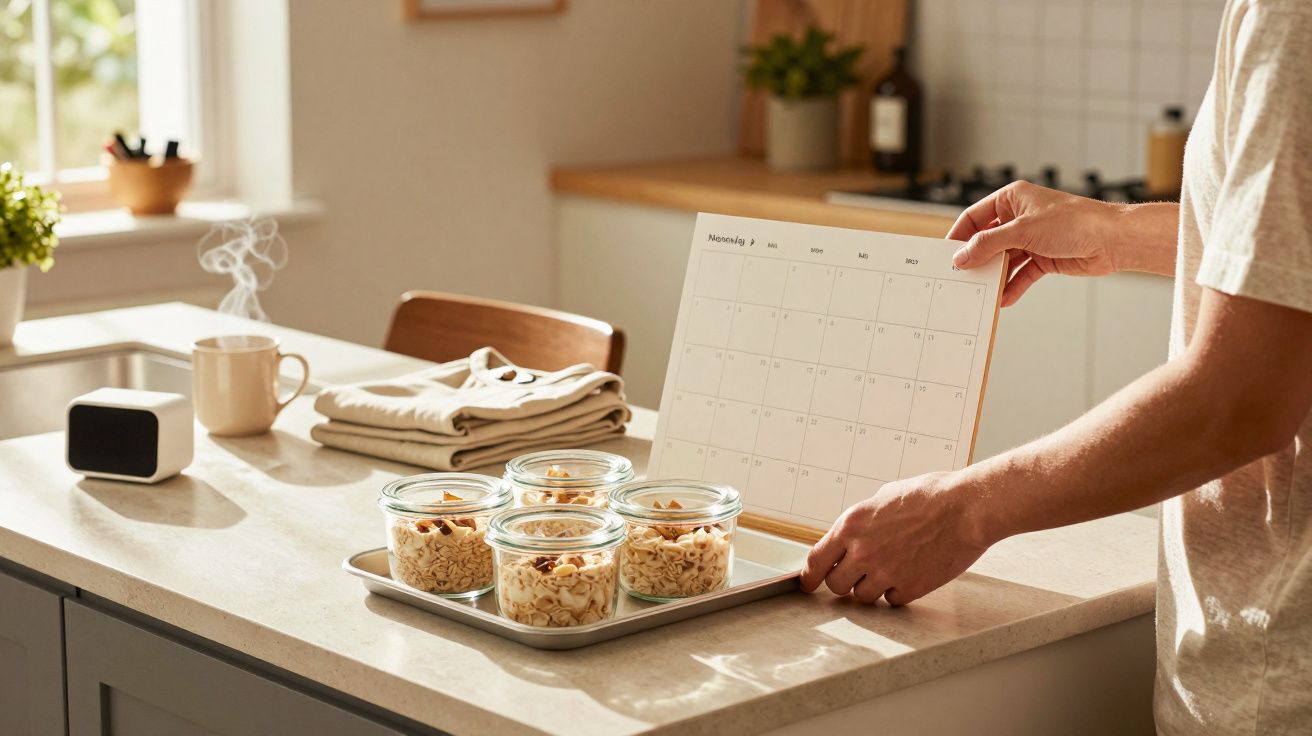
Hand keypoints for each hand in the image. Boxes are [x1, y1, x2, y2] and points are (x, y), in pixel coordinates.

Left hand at [799, 472, 992, 605]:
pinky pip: (891, 600)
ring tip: (889, 570)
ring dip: (870, 588)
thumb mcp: (884, 497)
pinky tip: (910, 574)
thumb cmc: (930, 496)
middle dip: (844, 581)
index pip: (815, 561)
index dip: (810, 576)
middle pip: (836, 585)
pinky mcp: (910, 588)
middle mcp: (863, 551)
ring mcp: (886, 573)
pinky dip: (897, 592)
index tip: (809, 583)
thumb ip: (863, 521)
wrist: (966, 509)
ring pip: (862, 597)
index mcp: (852, 525)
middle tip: (858, 574)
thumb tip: (853, 536)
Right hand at [947, 181, 1121, 306]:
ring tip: (980, 292)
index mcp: (1012, 199)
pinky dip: (1012, 286)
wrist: (1112, 240)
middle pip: (987, 240)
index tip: (946, 255)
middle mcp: (1020, 218)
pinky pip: (1021, 274)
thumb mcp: (1022, 231)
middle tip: (960, 276)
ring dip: (994, 276)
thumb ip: (988, 244)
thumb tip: (961, 257)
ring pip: (1004, 260)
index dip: (959, 235)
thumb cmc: (1074, 222)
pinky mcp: (1044, 258)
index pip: (975, 217)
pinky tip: (1003, 299)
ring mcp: (1031, 239)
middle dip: (976, 259)